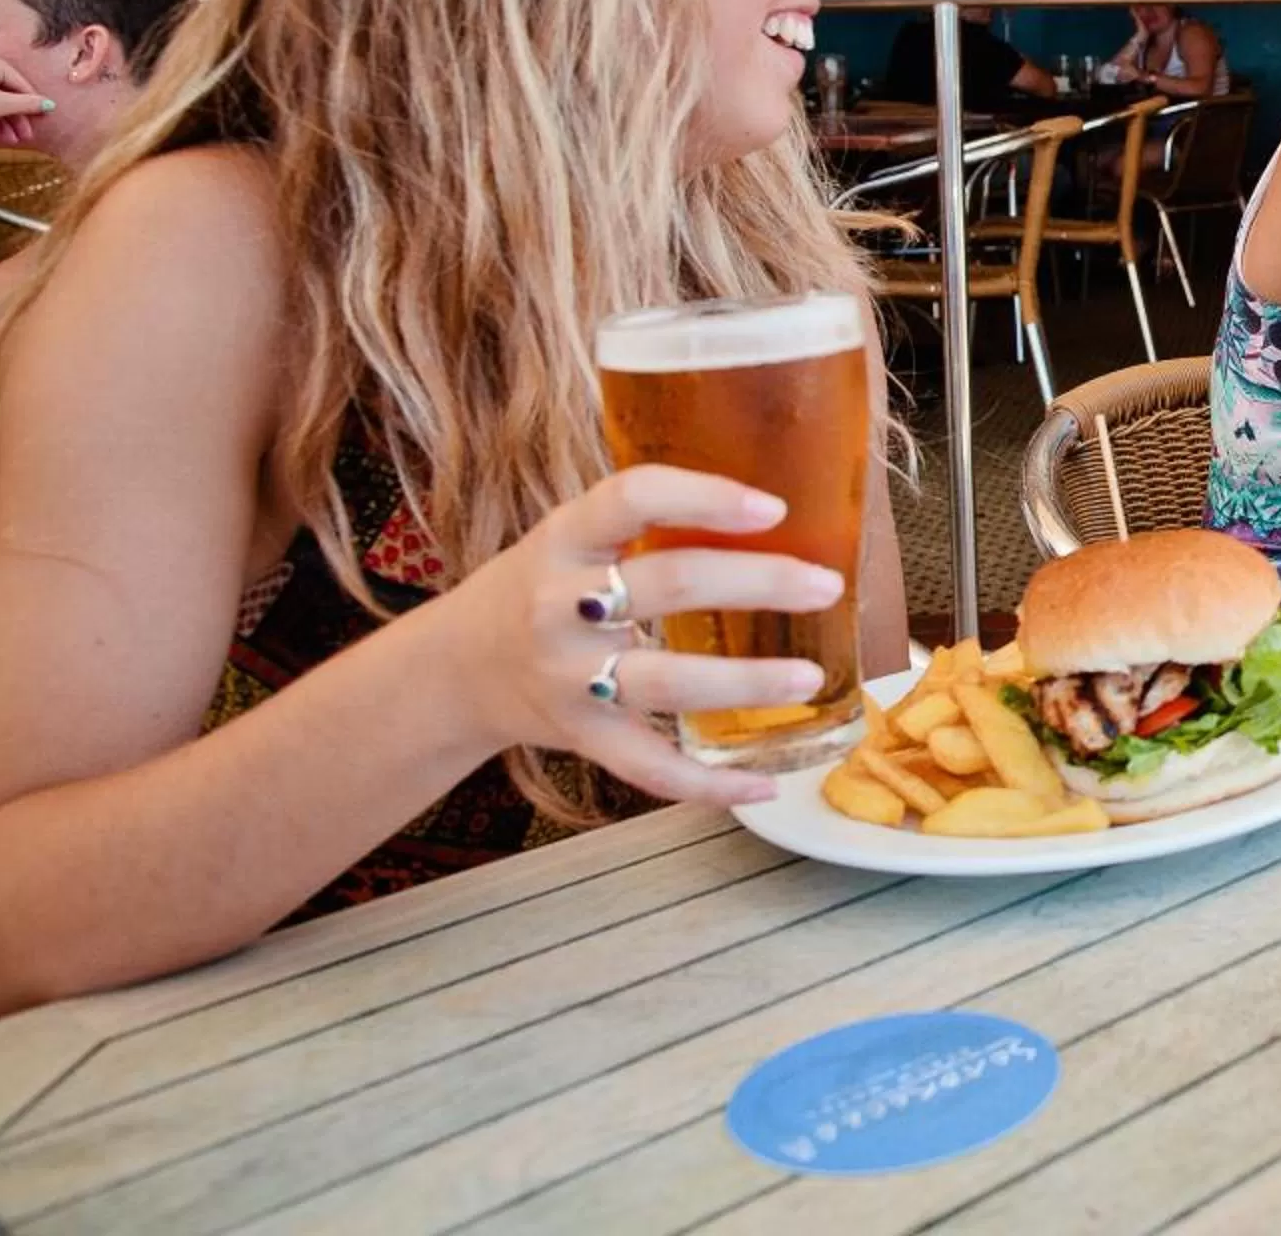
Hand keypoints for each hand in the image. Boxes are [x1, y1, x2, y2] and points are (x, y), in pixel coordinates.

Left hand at [0, 62, 47, 149]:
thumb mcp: (2, 104)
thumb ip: (26, 104)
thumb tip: (51, 104)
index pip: (20, 82)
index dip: (32, 101)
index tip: (43, 117)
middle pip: (8, 95)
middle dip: (17, 118)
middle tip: (26, 136)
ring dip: (6, 124)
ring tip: (12, 141)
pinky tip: (0, 137)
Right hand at [441, 465, 848, 806]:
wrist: (456, 669)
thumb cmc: (542, 587)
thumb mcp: (574, 536)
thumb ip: (647, 523)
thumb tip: (772, 510)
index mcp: (566, 537)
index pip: (632, 498)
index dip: (704, 497)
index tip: (773, 508)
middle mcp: (561, 604)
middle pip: (670, 585)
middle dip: (758, 584)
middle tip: (825, 585)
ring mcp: (569, 677)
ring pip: (667, 682)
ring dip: (746, 682)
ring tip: (810, 677)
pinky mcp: (580, 736)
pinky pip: (649, 767)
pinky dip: (708, 784)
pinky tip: (763, 783)